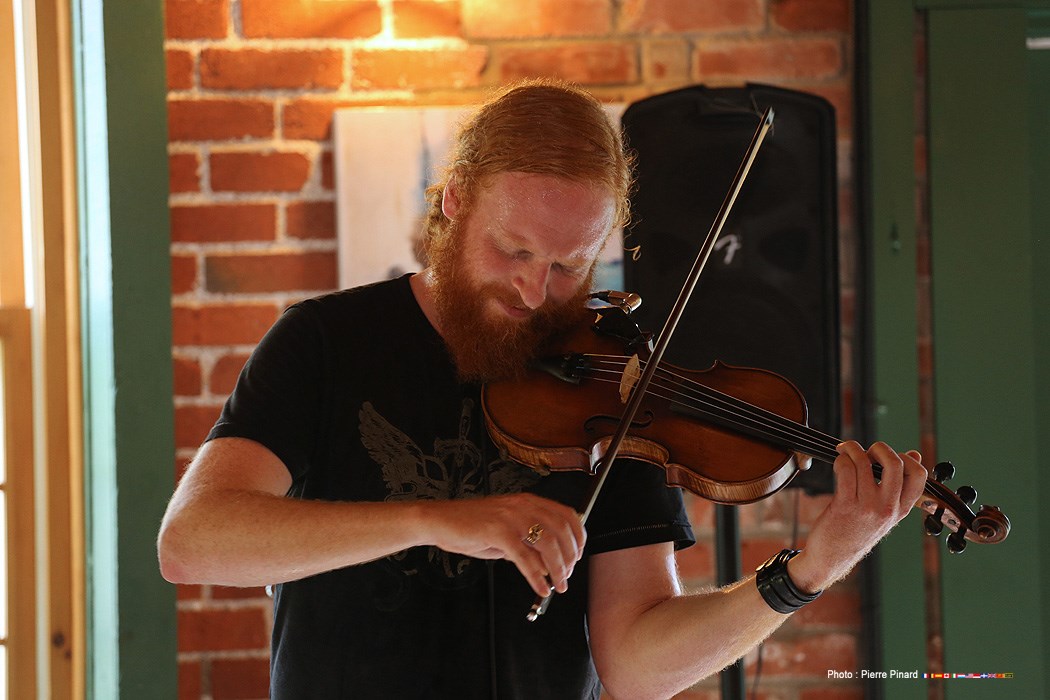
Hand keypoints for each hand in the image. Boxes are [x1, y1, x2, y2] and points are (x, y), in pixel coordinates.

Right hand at [424, 493, 585, 596]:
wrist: (440, 520)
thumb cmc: (472, 526)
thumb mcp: (506, 531)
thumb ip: (527, 543)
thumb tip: (548, 565)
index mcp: (528, 502)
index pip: (566, 515)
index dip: (578, 537)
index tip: (578, 556)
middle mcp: (523, 505)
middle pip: (561, 530)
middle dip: (570, 557)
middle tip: (566, 576)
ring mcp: (511, 517)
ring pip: (547, 544)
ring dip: (557, 568)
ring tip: (558, 585)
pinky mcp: (498, 532)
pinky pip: (525, 558)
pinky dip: (536, 577)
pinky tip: (540, 588)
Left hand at [788, 441, 926, 592]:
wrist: (831, 557)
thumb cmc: (855, 532)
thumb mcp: (885, 513)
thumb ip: (899, 487)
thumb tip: (914, 454)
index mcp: (901, 509)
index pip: (919, 475)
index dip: (906, 457)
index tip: (890, 457)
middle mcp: (888, 508)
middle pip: (895, 464)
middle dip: (880, 448)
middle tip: (867, 450)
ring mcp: (867, 507)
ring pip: (865, 462)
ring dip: (852, 449)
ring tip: (846, 451)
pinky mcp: (845, 505)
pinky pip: (845, 470)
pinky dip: (841, 459)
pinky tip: (838, 463)